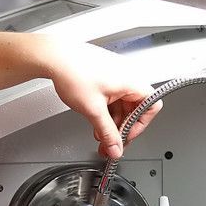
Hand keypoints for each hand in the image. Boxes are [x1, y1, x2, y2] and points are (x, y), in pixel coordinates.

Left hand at [42, 38, 157, 158]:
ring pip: (122, 105)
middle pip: (135, 108)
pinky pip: (112, 98)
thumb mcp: (93, 110)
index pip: (151, 107)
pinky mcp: (105, 76)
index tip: (126, 136)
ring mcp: (116, 75)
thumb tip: (116, 148)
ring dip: (112, 122)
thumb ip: (107, 133)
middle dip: (122, 128)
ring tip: (100, 135)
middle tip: (111, 142)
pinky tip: (95, 122)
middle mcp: (127, 76)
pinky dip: (106, 111)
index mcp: (131, 81)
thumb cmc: (73, 73)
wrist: (54, 57)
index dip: (140, 125)